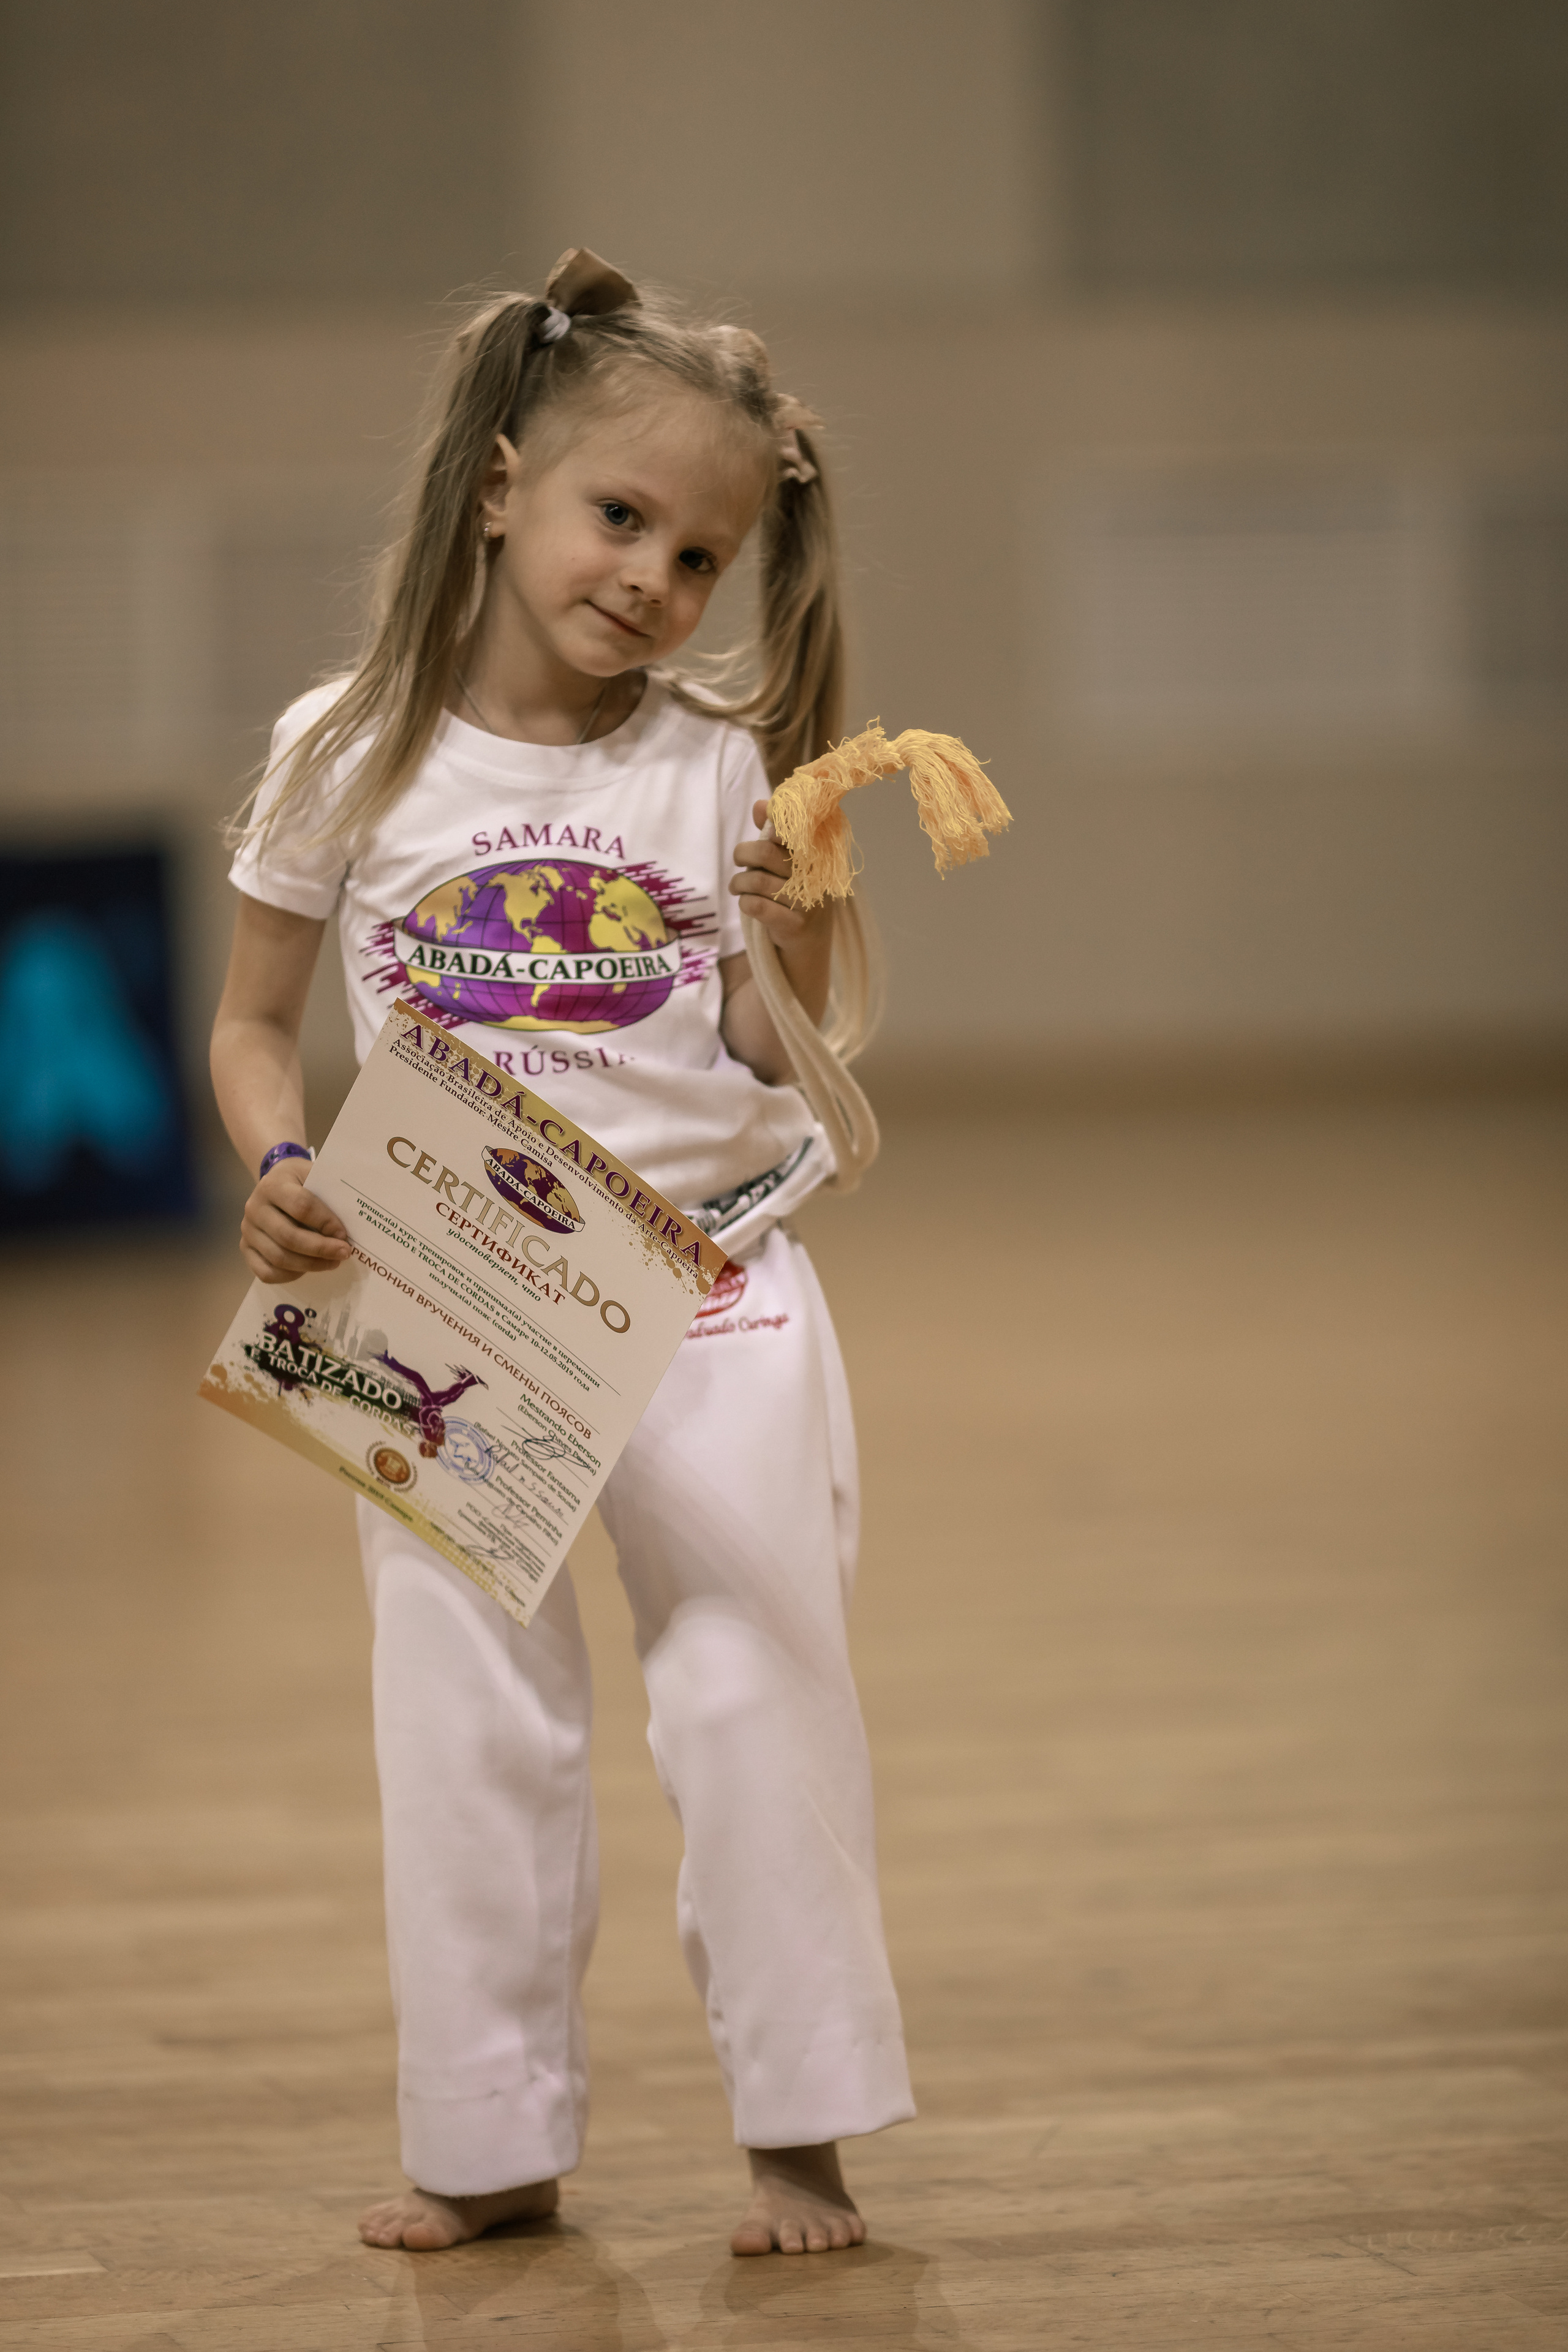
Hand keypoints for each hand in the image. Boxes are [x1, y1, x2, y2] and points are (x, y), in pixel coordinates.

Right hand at [239, 1159, 350, 1284]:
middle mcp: (255, 1208)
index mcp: (273, 1185)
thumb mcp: (314, 1174)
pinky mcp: (246, 1248)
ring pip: (279, 1258)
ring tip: (332, 1263)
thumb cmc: (301, 1181)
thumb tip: (354, 1223)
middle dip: (320, 1249)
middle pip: (288, 1237)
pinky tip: (309, 1269)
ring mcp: (247, 1230)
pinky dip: (290, 1276)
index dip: (326, 1223)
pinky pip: (266, 1272)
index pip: (301, 1207)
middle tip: (344, 1253)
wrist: (275, 1183)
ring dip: (310, 1265)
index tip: (344, 1235)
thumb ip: (330, 1193)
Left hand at [729, 800, 834, 952]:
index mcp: (814, 854)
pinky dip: (744, 902)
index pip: (791, 831)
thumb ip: (773, 834)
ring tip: (737, 886)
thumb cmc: (793, 894)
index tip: (763, 834)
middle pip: (765, 852)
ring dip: (739, 883)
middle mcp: (813, 875)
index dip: (772, 826)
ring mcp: (806, 901)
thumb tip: (760, 805)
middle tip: (738, 861)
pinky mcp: (794, 924)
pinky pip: (756, 906)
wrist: (808, 943)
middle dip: (743, 854)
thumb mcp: (786, 863)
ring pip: (756, 881)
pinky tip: (746, 902)